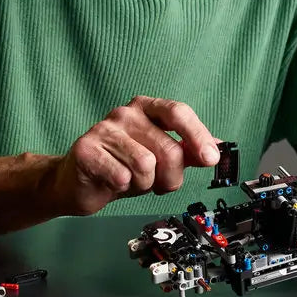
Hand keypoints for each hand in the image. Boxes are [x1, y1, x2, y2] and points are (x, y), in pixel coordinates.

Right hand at [52, 96, 219, 215]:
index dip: (198, 135)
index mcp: (147, 108)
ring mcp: (104, 128)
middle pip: (168, 148)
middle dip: (170, 177)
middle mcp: (126, 113)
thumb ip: (188, 150)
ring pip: (146, 165)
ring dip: (144, 184)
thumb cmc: (121, 166)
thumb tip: (219, 147)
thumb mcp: (160, 158)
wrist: (77, 182)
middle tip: (158, 184)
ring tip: (131, 180)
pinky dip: (123, 188)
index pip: (179, 113)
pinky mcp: (86, 149)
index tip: (211, 158)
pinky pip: (122, 177)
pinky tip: (113, 182)